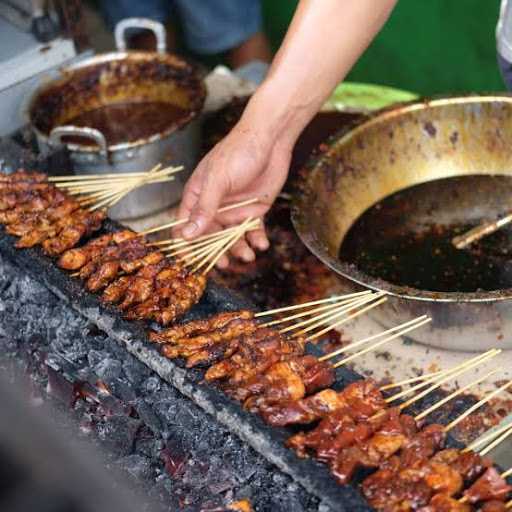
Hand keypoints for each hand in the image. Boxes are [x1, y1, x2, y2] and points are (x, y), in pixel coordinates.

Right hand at [176, 114, 291, 267]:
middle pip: (210, 237)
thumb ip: (204, 208)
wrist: (271, 140)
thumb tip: (187, 235)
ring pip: (232, 238)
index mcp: (197, 197)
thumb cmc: (238, 153)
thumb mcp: (218, 180)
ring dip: (239, 249)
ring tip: (248, 255)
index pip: (185, 226)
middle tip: (225, 263)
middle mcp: (214, 207)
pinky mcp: (254, 211)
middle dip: (217, 252)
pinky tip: (262, 243)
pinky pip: (253, 231)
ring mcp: (234, 210)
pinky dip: (257, 240)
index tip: (193, 261)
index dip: (187, 245)